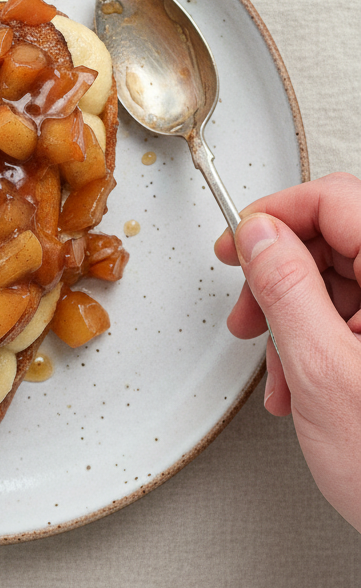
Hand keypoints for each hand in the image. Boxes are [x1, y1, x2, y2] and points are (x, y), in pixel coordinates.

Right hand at [215, 173, 360, 531]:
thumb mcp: (325, 373)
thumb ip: (287, 292)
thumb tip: (262, 238)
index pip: (337, 202)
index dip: (277, 214)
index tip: (239, 241)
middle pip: (338, 241)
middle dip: (280, 279)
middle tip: (248, 313)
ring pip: (342, 284)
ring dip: (295, 323)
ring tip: (278, 372)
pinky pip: (356, 320)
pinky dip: (319, 346)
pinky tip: (304, 385)